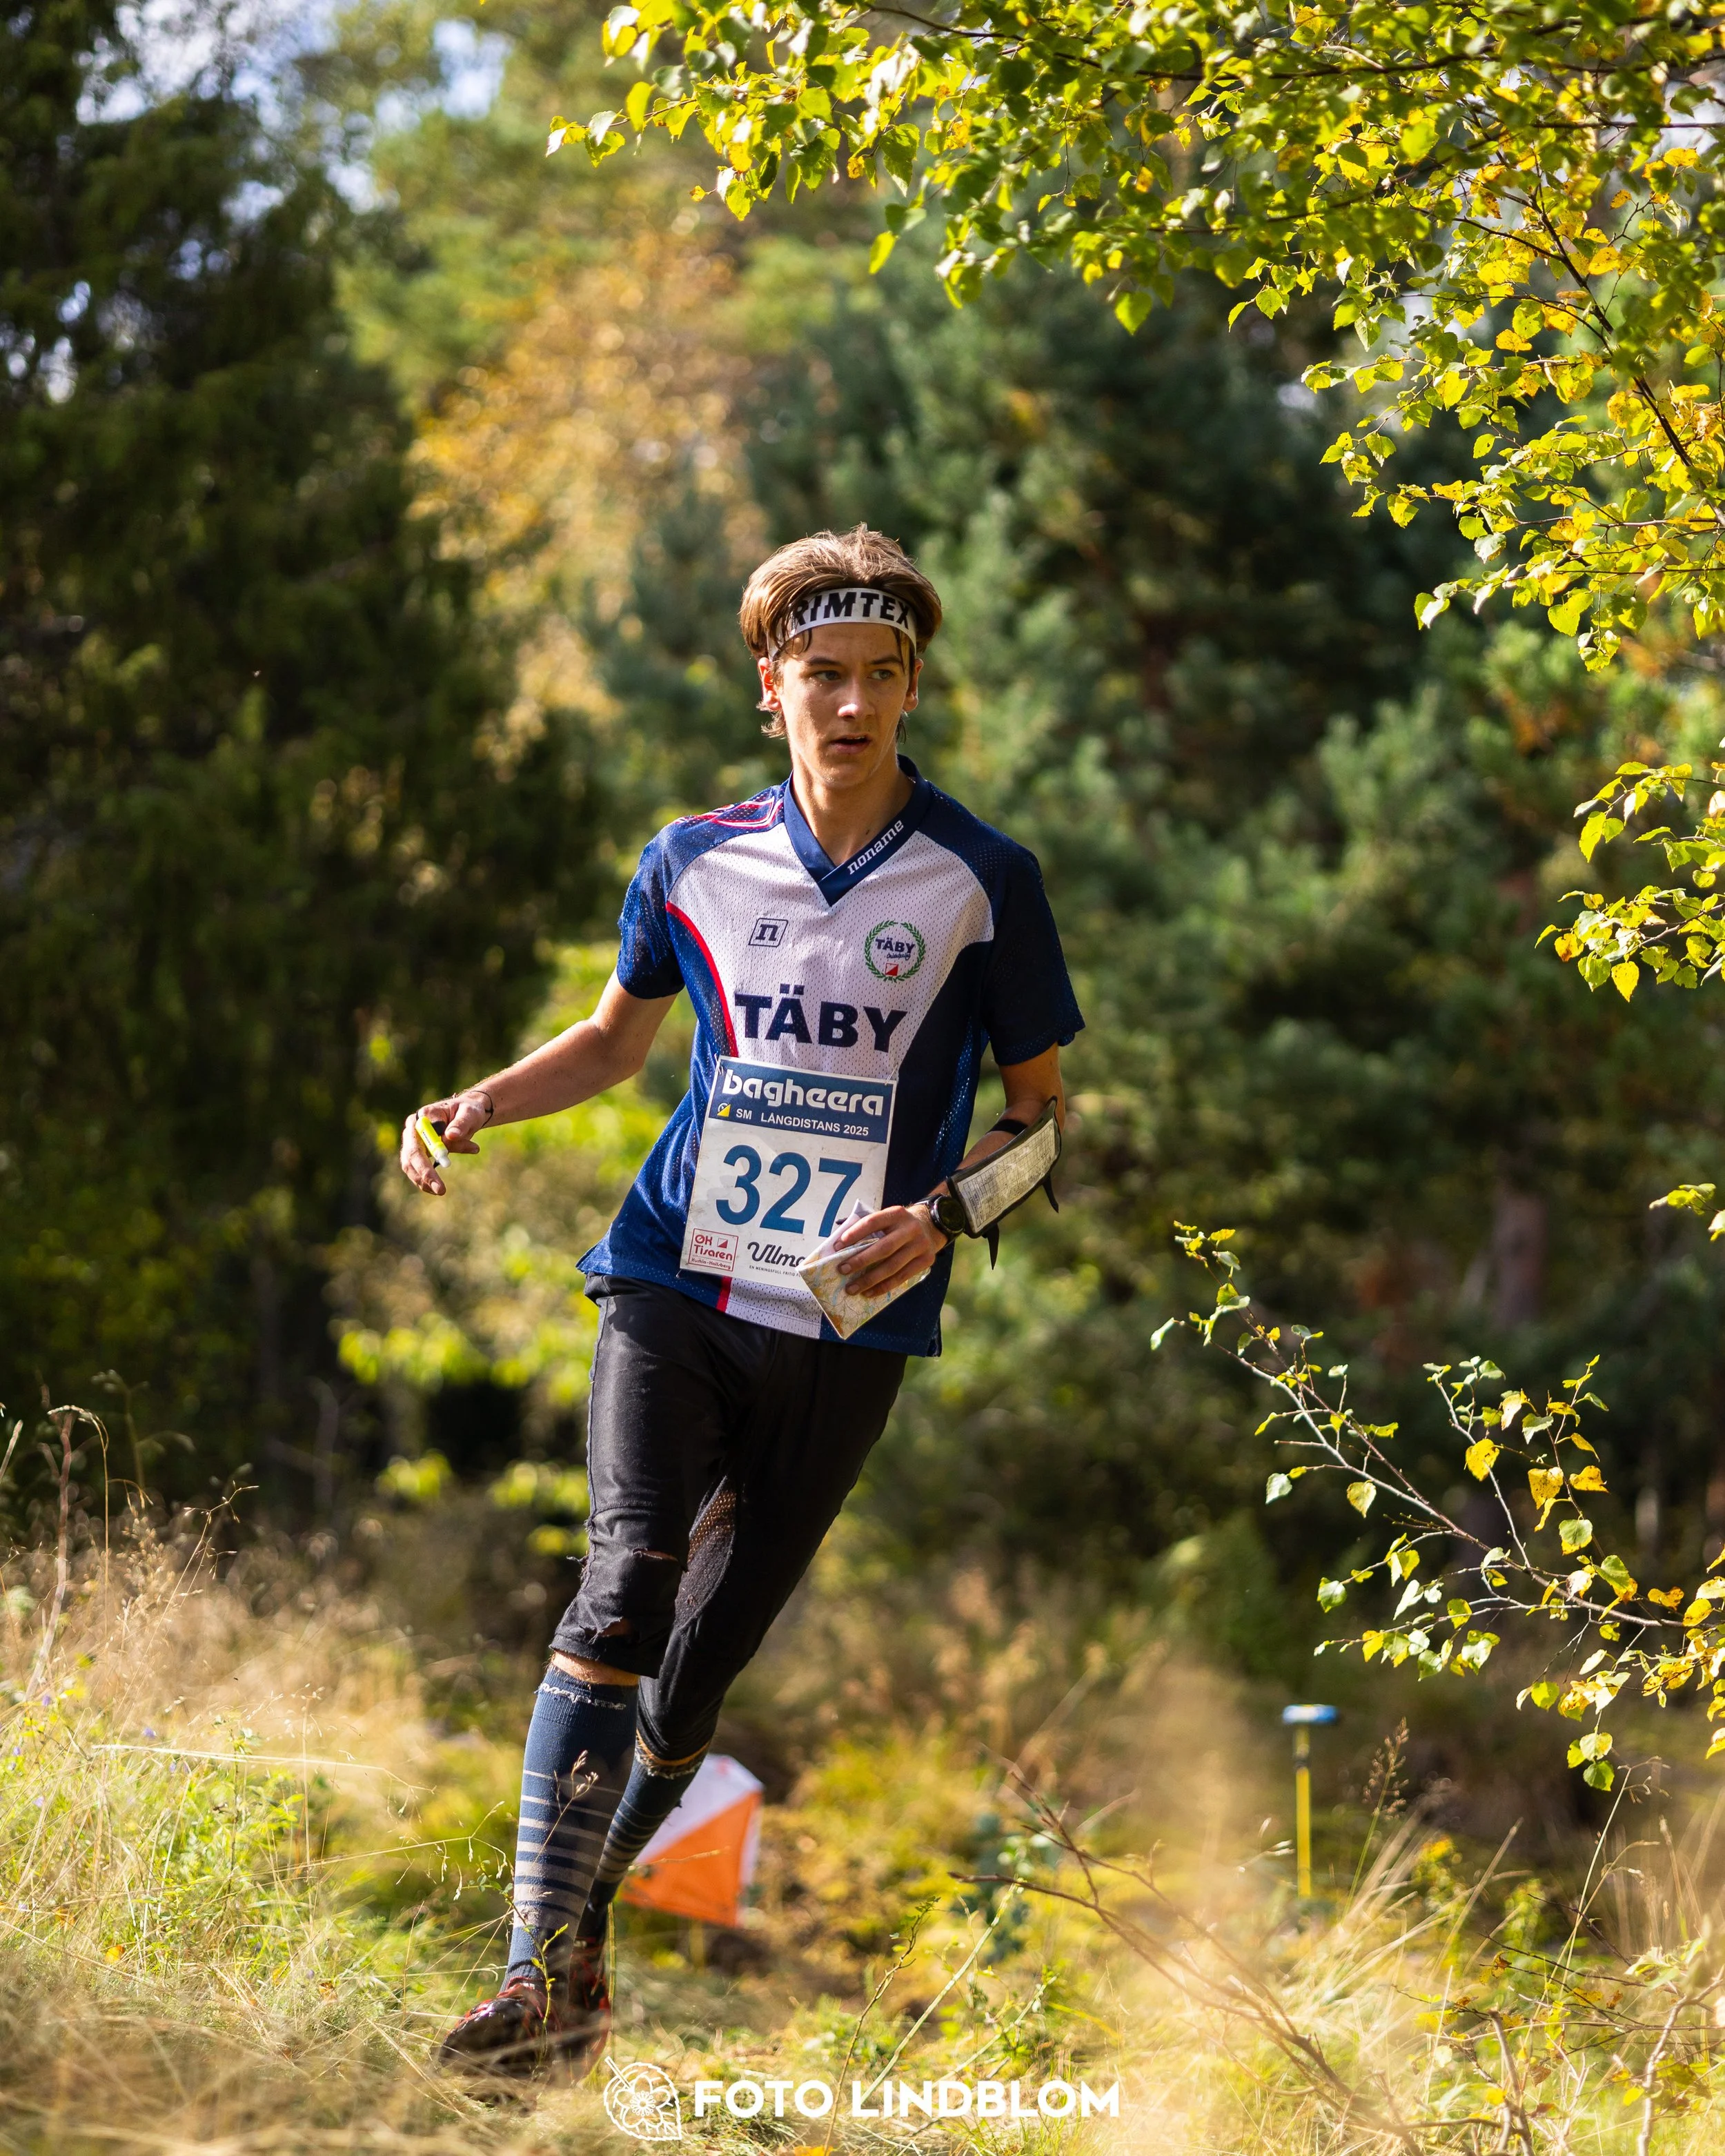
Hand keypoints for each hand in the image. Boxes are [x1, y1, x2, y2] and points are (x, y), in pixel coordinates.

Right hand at [399, 1091, 490, 1196]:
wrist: (466, 1114)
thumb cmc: (468, 1111)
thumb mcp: (470, 1113)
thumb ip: (461, 1124)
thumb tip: (451, 1136)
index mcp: (423, 1116)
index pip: (421, 1136)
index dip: (432, 1151)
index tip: (446, 1163)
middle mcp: (412, 1129)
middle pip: (411, 1153)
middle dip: (425, 1173)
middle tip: (441, 1190)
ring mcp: (412, 1142)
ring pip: (409, 1165)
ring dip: (423, 1180)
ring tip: (440, 1191)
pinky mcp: (416, 1153)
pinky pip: (415, 1170)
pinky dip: (425, 1180)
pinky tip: (436, 1188)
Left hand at [833, 1202, 947, 1298]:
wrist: (930, 1226)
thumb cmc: (899, 1226)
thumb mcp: (887, 1218)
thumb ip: (868, 1229)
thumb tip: (840, 1247)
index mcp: (896, 1214)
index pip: (873, 1222)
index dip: (855, 1234)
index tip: (838, 1246)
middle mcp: (910, 1229)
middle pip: (883, 1248)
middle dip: (861, 1261)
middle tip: (842, 1270)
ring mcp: (920, 1246)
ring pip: (892, 1266)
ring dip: (870, 1279)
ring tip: (852, 1288)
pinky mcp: (926, 1261)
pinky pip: (901, 1277)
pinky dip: (883, 1287)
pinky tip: (869, 1292)